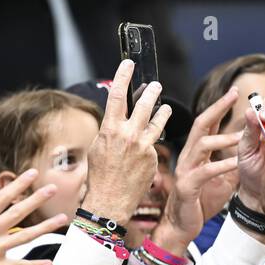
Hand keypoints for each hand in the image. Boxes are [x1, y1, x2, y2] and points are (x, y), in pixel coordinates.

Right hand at [83, 60, 171, 224]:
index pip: (117, 95)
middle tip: (156, 85)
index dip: (123, 76)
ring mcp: (142, 145)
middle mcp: (127, 134)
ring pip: (156, 120)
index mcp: (109, 129)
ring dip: (162, 110)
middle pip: (143, 104)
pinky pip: (155, 141)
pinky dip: (155, 137)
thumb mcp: (99, 148)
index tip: (129, 63)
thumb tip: (117, 119)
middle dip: (151, 92)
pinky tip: (155, 137)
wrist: (109, 201)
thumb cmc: (100, 176)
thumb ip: (110, 131)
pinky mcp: (152, 156)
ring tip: (165, 106)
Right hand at [152, 87, 241, 254]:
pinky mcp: (187, 186)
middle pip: (200, 124)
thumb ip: (232, 163)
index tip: (234, 92)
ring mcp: (186, 170)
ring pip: (202, 144)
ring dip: (223, 137)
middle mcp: (189, 156)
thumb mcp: (222, 179)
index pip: (207, 123)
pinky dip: (222, 166)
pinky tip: (237, 164)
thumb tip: (250, 151)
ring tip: (243, 134)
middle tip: (235, 95)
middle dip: (217, 108)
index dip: (219, 107)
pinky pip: (206, 172)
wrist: (183, 227)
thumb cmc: (201, 201)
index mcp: (196, 153)